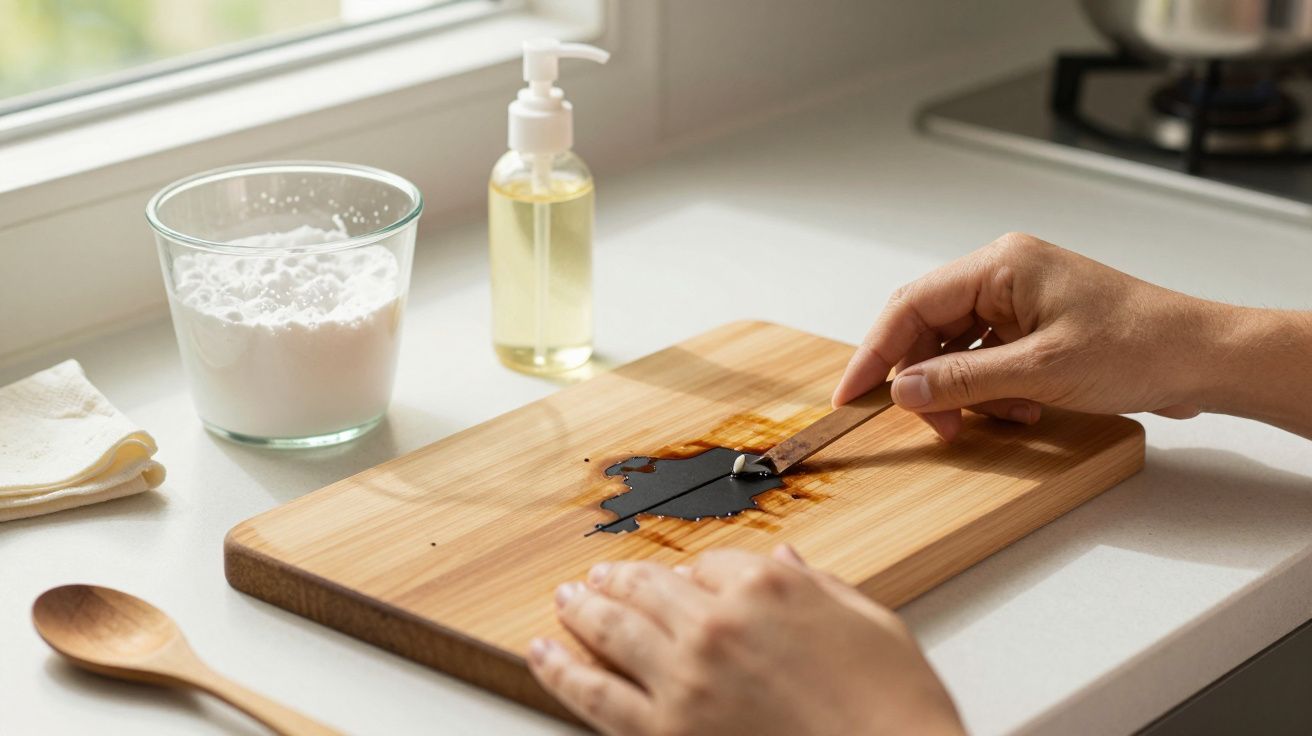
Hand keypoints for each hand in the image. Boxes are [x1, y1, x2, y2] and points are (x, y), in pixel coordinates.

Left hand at [529, 545, 962, 735]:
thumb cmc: (896, 708)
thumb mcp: (873, 623)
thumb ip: (817, 587)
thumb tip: (782, 562)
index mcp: (769, 587)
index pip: (710, 566)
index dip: (693, 574)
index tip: (682, 580)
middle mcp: (718, 623)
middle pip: (651, 589)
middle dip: (620, 578)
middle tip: (597, 576)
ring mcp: (687, 677)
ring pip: (615, 630)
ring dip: (584, 610)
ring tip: (566, 600)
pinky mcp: (667, 731)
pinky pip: (597, 694)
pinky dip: (562, 670)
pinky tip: (543, 653)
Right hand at [832, 233, 1221, 440]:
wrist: (1203, 357)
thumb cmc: (1139, 346)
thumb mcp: (1039, 372)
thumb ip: (961, 380)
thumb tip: (902, 390)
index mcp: (1000, 264)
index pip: (911, 305)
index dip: (874, 352)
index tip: (851, 394)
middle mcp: (1004, 273)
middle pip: (929, 327)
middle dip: (924, 379)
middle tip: (933, 423)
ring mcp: (1020, 299)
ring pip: (955, 348)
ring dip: (964, 390)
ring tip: (998, 418)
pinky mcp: (1034, 325)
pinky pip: (986, 357)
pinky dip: (990, 390)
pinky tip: (1019, 411)